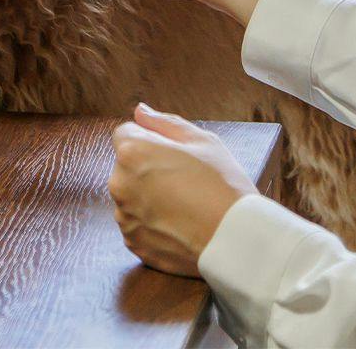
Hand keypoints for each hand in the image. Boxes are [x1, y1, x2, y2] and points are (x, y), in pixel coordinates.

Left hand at [109, 103, 259, 276]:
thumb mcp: (202, 141)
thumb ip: (164, 123)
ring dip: (148, 197)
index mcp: (133, 152)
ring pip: (131, 197)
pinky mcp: (133, 243)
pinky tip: (180, 225)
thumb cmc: (223, 186)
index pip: (126, 133)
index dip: (151, 139)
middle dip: (147, 168)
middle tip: (184, 180)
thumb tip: (140, 112)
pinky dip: (152, 224)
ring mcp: (125, 217)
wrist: (236, 240)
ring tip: (184, 205)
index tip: (173, 154)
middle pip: (127, 166)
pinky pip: (137, 224)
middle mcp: (120, 184)